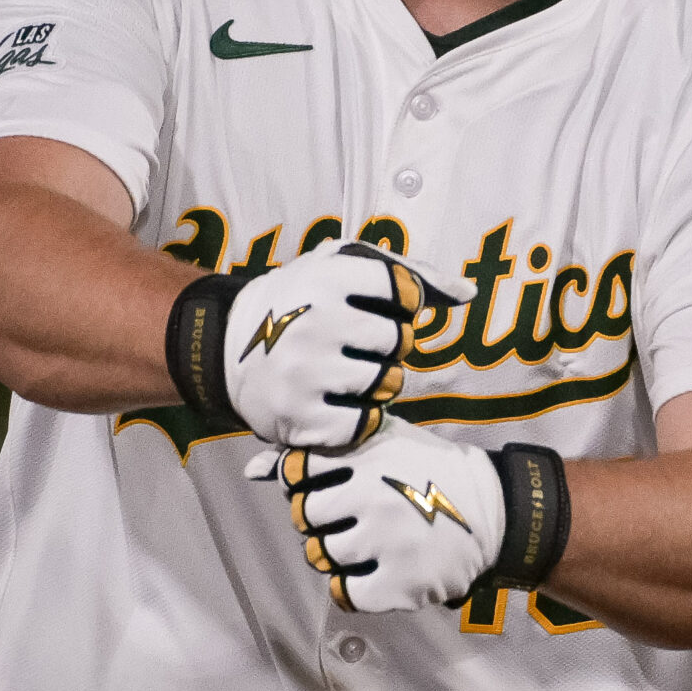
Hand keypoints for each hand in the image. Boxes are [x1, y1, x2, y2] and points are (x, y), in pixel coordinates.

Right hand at [181, 243, 469, 451]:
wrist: (224, 346)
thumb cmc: (299, 300)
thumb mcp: (341, 266)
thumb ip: (410, 273)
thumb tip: (467, 293)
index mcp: (327, 277)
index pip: (405, 292)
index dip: (402, 302)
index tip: (378, 306)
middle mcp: (315, 323)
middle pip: (399, 341)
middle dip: (389, 343)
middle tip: (357, 342)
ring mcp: (306, 374)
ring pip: (387, 384)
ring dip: (379, 382)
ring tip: (348, 371)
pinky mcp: (300, 418)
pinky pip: (364, 424)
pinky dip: (361, 418)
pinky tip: (339, 402)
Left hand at [246, 416, 504, 611]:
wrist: (494, 512)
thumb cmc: (427, 470)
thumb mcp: (381, 443)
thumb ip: (317, 452)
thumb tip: (252, 470)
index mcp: (365, 456)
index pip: (296, 470)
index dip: (307, 479)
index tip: (333, 483)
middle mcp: (371, 496)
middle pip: (304, 516)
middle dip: (322, 517)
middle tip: (355, 516)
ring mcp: (384, 542)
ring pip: (320, 555)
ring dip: (336, 552)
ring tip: (370, 542)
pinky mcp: (397, 584)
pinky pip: (344, 593)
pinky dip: (353, 586)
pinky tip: (374, 571)